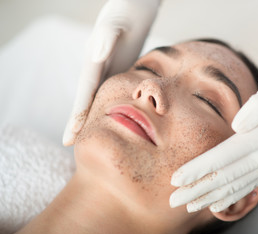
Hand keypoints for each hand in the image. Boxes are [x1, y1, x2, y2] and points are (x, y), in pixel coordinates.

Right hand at [63, 0, 160, 145]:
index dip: (78, 114)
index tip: (70, 136)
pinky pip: (111, 92)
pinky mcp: (118, 70)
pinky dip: (108, 107)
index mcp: (94, 61)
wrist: (134, 9)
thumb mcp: (116, 23)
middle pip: (86, 98)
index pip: (85, 92)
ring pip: (97, 98)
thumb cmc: (126, 13)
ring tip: (85, 137)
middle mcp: (97, 68)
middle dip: (77, 121)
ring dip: (91, 117)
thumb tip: (96, 57)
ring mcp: (107, 70)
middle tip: (70, 144)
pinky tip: (109, 119)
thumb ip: (106, 37)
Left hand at [170, 37, 257, 212]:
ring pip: (237, 185)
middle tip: (174, 202)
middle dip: (198, 190)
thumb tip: (237, 125)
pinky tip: (220, 203)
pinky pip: (251, 183)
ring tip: (191, 207)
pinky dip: (233, 196)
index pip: (223, 156)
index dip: (198, 169)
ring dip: (212, 197)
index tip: (176, 179)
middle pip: (226, 177)